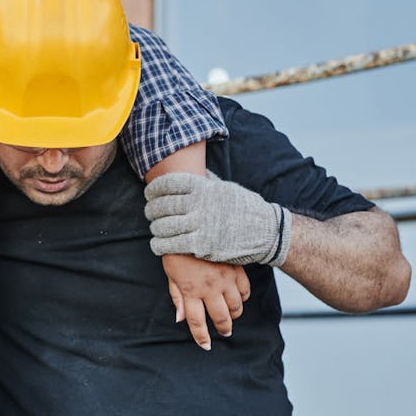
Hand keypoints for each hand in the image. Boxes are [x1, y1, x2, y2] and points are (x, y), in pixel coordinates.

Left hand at [145, 172, 291, 266]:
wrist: (266, 232)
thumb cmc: (245, 208)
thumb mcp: (226, 187)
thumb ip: (206, 181)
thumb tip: (193, 170)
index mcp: (203, 187)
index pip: (168, 184)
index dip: (154, 189)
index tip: (149, 193)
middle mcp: (199, 204)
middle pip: (163, 205)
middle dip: (152, 210)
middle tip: (150, 213)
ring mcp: (200, 225)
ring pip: (164, 226)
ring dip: (155, 228)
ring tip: (155, 229)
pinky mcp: (201, 245)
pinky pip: (171, 245)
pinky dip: (160, 245)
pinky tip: (158, 245)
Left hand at [161, 254, 250, 349]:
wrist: (193, 224)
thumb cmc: (178, 250)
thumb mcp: (171, 273)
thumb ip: (177, 297)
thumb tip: (180, 319)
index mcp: (190, 290)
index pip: (196, 322)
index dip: (201, 337)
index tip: (206, 346)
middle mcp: (209, 288)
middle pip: (220, 318)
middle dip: (223, 329)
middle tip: (224, 332)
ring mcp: (225, 278)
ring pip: (236, 307)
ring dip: (234, 315)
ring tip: (231, 316)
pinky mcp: (236, 269)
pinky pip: (245, 290)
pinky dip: (243, 298)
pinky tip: (238, 298)